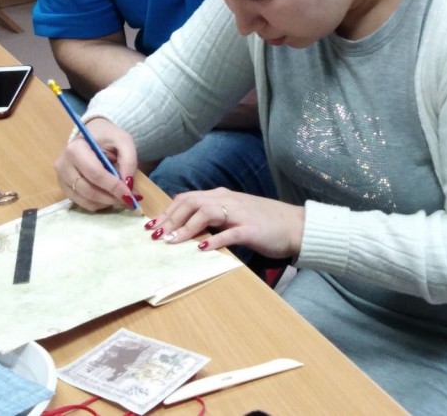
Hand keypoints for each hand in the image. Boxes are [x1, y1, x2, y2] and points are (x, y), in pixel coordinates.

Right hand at [54, 117, 138, 211]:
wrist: (91, 134)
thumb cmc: (107, 136)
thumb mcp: (123, 141)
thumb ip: (129, 160)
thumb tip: (128, 185)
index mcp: (75, 149)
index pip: (95, 174)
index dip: (113, 187)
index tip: (130, 195)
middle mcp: (63, 165)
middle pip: (89, 190)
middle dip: (111, 197)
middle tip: (129, 199)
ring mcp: (61, 178)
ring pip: (86, 200)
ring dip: (107, 202)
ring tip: (122, 197)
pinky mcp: (64, 188)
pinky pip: (82, 203)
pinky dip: (99, 204)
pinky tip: (109, 196)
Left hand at [145, 188, 304, 258]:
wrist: (294, 224)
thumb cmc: (263, 221)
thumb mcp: (234, 214)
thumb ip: (213, 217)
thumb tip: (187, 226)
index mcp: (221, 196)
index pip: (187, 198)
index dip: (167, 211)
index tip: (152, 226)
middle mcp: (227, 200)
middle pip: (191, 203)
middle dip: (170, 219)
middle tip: (155, 236)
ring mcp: (239, 214)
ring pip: (205, 213)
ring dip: (185, 228)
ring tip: (171, 241)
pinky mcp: (250, 229)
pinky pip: (228, 233)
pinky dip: (213, 240)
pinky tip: (201, 249)